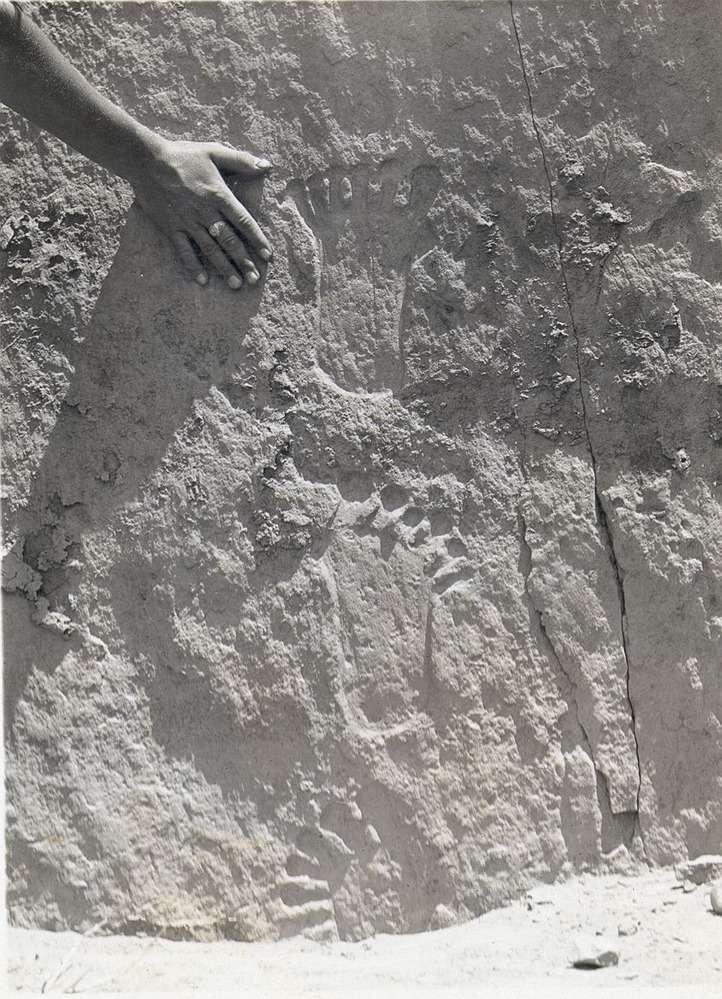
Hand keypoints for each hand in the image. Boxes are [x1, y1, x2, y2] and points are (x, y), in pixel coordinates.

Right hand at [129, 139, 272, 288]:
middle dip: (243, 261)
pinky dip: (193, 266)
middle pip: (229, 241)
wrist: (146, 161)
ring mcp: (188, 222)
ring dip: (224, 268)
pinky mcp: (172, 228)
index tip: (267, 256)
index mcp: (219, 195)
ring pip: (210, 250)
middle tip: (254, 279)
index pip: (243, 221)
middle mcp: (206, 212)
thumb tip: (267, 166)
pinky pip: (184, 250)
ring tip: (236, 284)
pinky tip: (202, 280)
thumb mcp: (214, 151)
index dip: (257, 239)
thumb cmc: (182, 155)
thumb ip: (241, 160)